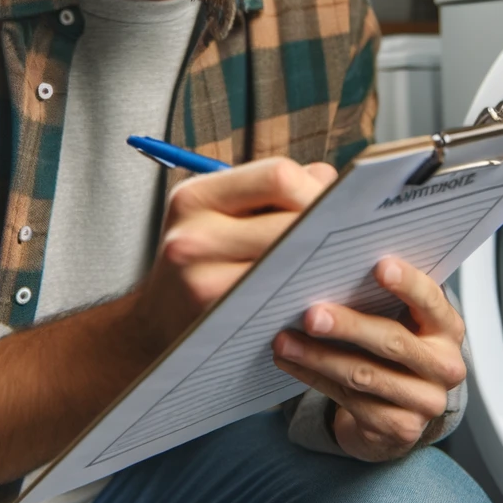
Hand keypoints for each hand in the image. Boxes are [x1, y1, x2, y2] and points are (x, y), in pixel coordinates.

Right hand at [134, 157, 337, 362]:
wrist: (154, 326)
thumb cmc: (199, 260)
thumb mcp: (217, 213)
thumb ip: (272, 191)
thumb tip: (330, 180)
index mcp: (195, 196)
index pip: (277, 175)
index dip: (314, 188)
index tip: (332, 203)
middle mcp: (192, 236)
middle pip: (290, 222)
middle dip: (326, 228)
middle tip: (348, 236)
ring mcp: (202, 282)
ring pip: (292, 263)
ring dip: (321, 262)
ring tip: (334, 262)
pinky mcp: (218, 320)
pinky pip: (282, 300)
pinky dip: (304, 292)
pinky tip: (314, 290)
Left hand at [271, 256, 466, 461]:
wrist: (403, 408)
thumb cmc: (396, 348)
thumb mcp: (402, 319)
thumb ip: (383, 297)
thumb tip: (334, 270)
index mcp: (447, 328)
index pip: (430, 300)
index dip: (407, 284)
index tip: (379, 266)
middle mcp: (444, 367)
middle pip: (392, 342)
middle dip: (348, 326)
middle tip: (312, 314)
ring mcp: (424, 402)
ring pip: (364, 375)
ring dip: (318, 356)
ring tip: (285, 340)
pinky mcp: (399, 429)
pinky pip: (349, 400)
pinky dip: (314, 378)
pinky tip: (291, 362)